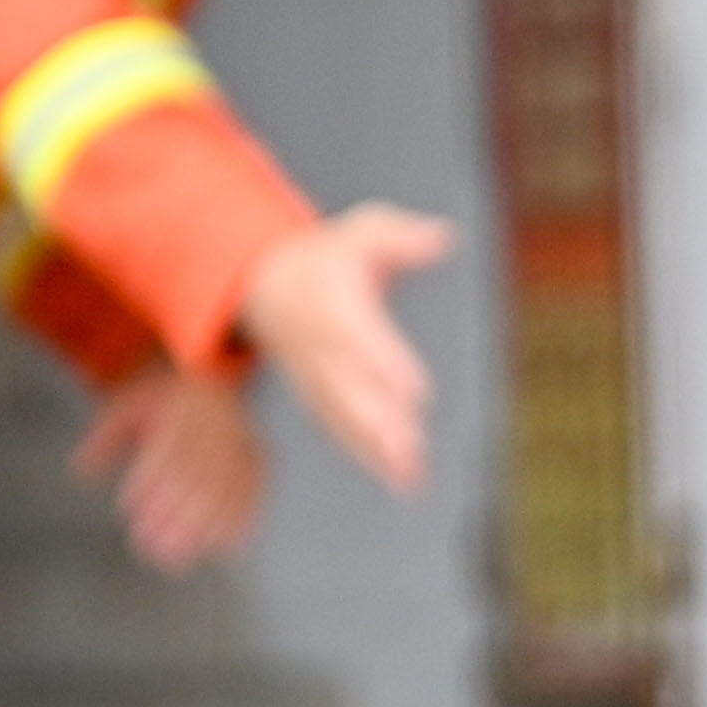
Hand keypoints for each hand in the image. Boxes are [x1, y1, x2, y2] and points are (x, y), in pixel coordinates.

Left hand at [73, 364, 265, 570]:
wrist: (212, 380)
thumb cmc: (161, 400)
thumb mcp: (126, 405)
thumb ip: (104, 438)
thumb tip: (81, 472)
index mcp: (183, 407)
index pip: (166, 450)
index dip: (148, 484)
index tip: (128, 511)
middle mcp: (218, 425)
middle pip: (196, 477)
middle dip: (172, 518)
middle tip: (148, 549)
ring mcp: (243, 444)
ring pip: (225, 492)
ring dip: (200, 531)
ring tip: (175, 560)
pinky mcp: (260, 462)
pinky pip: (253, 496)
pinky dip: (239, 525)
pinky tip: (221, 551)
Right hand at [230, 203, 448, 494]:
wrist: (264, 281)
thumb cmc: (327, 255)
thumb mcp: (362, 229)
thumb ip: (400, 236)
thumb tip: (441, 237)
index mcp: (333, 299)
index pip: (358, 334)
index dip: (385, 362)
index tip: (416, 390)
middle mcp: (320, 343)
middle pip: (350, 385)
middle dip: (381, 421)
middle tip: (412, 449)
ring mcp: (315, 373)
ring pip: (345, 414)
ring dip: (376, 447)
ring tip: (411, 475)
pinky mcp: (316, 393)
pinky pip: (339, 425)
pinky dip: (364, 452)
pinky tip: (396, 477)